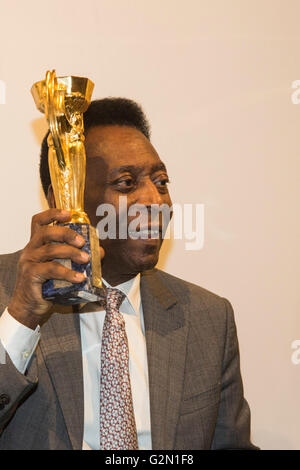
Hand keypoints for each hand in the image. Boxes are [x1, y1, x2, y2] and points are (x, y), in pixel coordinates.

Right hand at [7, 209, 104, 328]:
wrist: (30, 307)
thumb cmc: (46, 286)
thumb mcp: (62, 268)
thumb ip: (76, 257)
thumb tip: (100, 252)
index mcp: (36, 244)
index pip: (38, 222)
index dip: (52, 214)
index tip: (68, 214)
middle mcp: (30, 250)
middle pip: (45, 232)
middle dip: (66, 233)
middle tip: (82, 242)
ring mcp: (29, 262)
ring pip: (50, 250)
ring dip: (71, 253)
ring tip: (85, 259)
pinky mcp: (31, 275)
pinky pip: (51, 270)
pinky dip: (68, 273)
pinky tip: (79, 277)